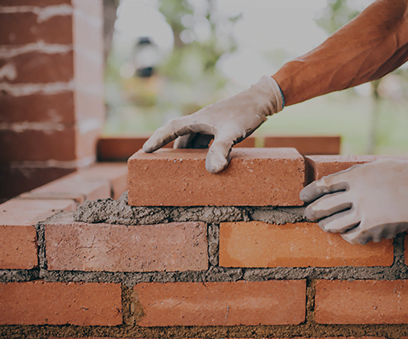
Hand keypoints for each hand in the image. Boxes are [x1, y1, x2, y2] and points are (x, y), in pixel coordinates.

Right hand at [143, 76, 283, 172]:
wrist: (263, 99)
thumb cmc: (246, 113)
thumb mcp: (232, 132)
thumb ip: (221, 149)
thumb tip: (213, 169)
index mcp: (198, 119)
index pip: (171, 128)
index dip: (158, 139)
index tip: (145, 150)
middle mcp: (202, 120)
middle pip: (180, 135)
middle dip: (170, 148)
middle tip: (161, 163)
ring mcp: (212, 122)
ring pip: (193, 138)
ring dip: (187, 150)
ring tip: (184, 165)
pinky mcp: (222, 125)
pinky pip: (205, 139)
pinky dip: (201, 149)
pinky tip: (207, 159)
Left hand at [300, 159, 407, 244]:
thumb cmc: (400, 175)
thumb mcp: (373, 166)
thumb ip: (352, 175)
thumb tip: (331, 184)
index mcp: (356, 176)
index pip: (323, 185)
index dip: (309, 192)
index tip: (303, 197)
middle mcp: (357, 195)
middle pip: (323, 207)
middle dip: (311, 212)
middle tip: (308, 214)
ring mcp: (366, 214)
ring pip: (333, 225)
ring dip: (325, 226)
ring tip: (324, 225)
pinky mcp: (375, 229)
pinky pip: (351, 237)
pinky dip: (345, 235)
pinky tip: (345, 233)